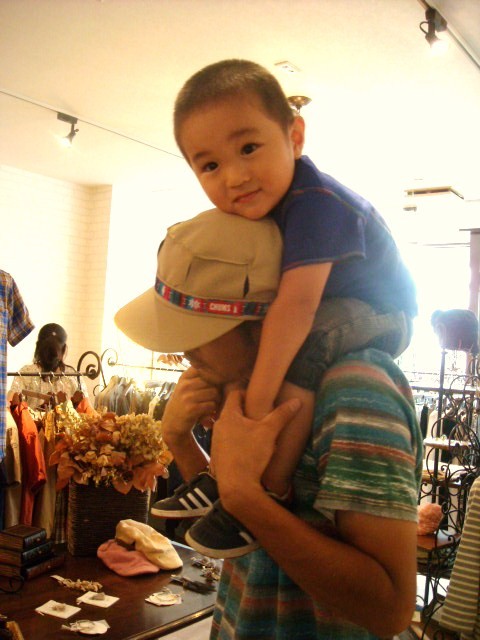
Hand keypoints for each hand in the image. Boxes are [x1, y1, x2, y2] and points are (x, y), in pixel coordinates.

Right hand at [162, 367, 220, 444]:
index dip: (213, 376)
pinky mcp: (191, 409)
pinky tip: (208, 412)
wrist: (172, 423)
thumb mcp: (186, 387)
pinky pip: (211, 405)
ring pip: (214, 392)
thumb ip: (199, 377)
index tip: (213, 385)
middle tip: (215, 398)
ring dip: (216, 400)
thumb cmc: (184, 403)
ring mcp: (187, 397)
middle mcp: (185, 385)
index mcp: (184, 377)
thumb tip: (220, 370)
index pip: (205, 369)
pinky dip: (212, 409)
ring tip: (212, 405)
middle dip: (217, 389)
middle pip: (212, 381)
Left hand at [212, 389, 300, 506]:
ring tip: (258, 432)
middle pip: (232, 410)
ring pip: (230, 427)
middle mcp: (218, 426)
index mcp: (228, 415)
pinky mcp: (218, 455)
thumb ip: (282, 415)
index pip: (234, 393)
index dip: (247, 391)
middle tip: (262, 413)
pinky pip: (228, 441)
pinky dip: (238, 440)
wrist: (236, 486)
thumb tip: (297, 401)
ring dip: (242, 427)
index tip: (259, 396)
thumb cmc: (250, 454)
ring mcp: (216, 441)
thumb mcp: (269, 432)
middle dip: (247, 410)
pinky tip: (250, 449)